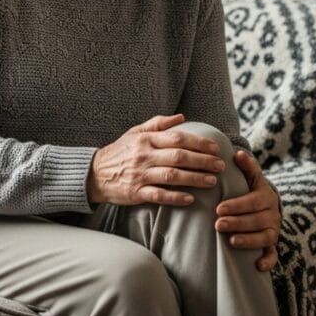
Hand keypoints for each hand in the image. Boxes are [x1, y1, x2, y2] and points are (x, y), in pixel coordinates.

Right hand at [86, 113, 224, 206]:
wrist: (94, 174)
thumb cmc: (119, 152)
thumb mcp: (135, 133)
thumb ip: (158, 124)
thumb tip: (181, 117)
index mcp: (145, 139)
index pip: (177, 138)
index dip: (199, 143)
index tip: (215, 148)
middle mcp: (144, 156)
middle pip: (179, 157)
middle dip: (203, 161)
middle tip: (220, 165)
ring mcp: (139, 175)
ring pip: (172, 176)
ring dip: (194, 179)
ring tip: (212, 181)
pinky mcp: (135, 193)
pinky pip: (159, 195)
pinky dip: (176, 197)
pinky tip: (191, 198)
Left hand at [214, 150, 280, 272]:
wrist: (265, 205)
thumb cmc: (251, 190)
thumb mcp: (251, 177)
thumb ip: (247, 167)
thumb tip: (238, 153)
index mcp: (266, 196)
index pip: (253, 201)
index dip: (237, 205)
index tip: (219, 208)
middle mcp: (272, 213)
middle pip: (257, 220)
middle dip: (238, 223)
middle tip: (218, 225)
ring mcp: (273, 230)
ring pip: (265, 237)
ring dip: (249, 240)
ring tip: (231, 241)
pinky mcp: (272, 245)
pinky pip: (273, 255)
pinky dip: (268, 261)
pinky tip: (257, 265)